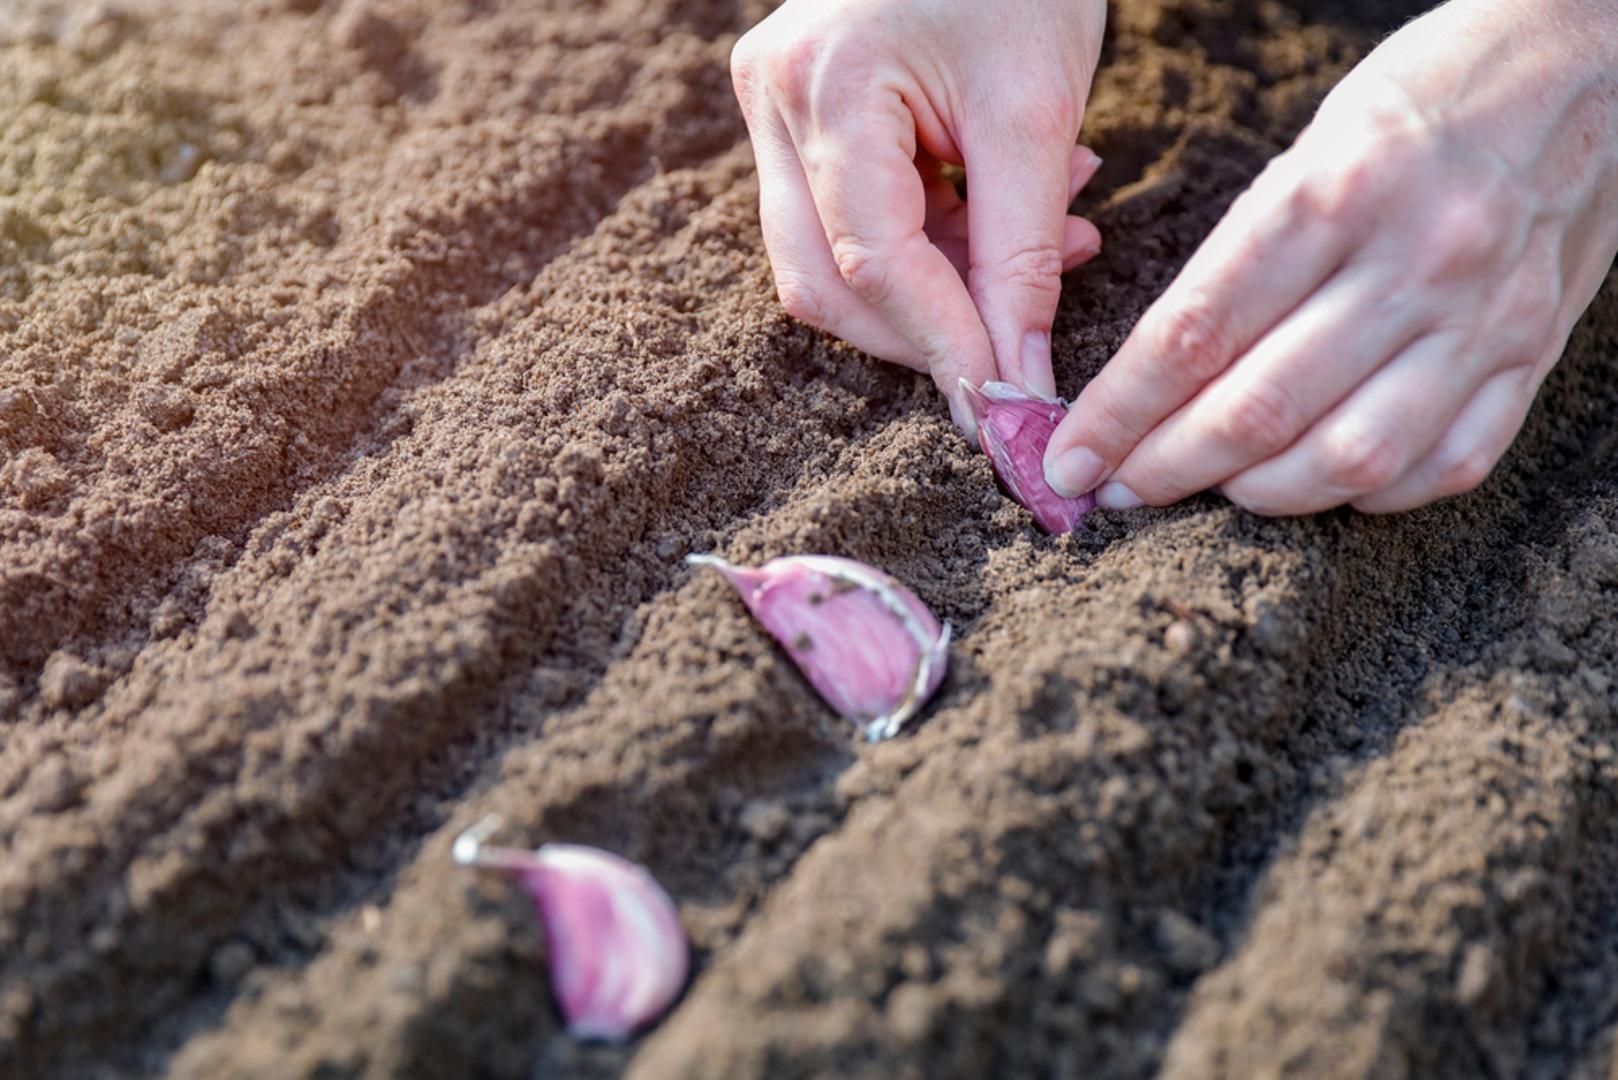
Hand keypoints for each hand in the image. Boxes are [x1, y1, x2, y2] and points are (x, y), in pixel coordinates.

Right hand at [730, 0, 1108, 432]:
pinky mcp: (796, 115)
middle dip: (926, 330)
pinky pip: (844, 221)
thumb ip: (1024, 255)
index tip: (1007, 411)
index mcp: (827, 86)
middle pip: (823, 279)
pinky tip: (1005, 213)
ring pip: (827, 262)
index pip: (873, 261)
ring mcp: (773, 107)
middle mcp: (775, 100)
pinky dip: (928, 244)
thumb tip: (1017, 380)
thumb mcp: (1039, 113)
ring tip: (1051, 241)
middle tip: (1022, 340)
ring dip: (936, 287)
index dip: (942, 346)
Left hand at [1044, 0, 1617, 514]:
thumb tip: (1155, 374)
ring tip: (1205, 488)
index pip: (1197, 332)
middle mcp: (1416, 259)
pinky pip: (1442, 466)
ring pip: (1348, 458)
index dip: (1120, 412)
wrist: (1586, 62)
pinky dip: (1364, 494)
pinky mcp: (1534, 355)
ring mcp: (1486, 317)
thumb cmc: (1420, 99)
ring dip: (1255, 495)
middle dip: (1165, 468)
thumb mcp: (1310, 142)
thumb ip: (1242, 257)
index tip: (1069, 456)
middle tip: (1112, 492)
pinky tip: (1315, 483)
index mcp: (1337, 189)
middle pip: (1261, 409)